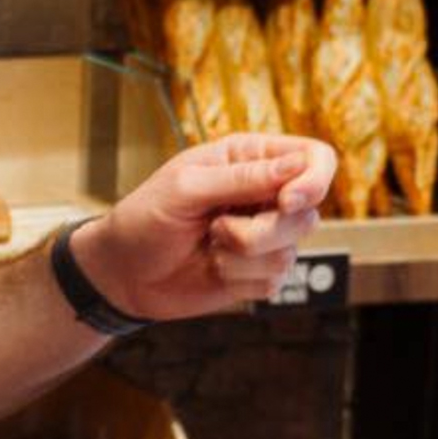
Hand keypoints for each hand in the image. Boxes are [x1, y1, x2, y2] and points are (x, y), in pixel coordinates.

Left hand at [71, 134, 335, 321]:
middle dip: (263, 229)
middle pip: (308, 212)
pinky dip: (238, 278)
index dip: (314, 179)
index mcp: (249, 158)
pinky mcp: (259, 273)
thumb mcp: (186, 188)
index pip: (314, 158)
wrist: (123, 272)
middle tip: (218, 229)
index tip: (288, 201)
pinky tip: (212, 267)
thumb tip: (298, 166)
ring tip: (208, 244)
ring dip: (243, 255)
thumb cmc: (144, 218)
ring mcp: (266, 236)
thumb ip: (243, 178)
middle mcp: (265, 194)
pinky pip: (274, 281)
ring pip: (291, 251)